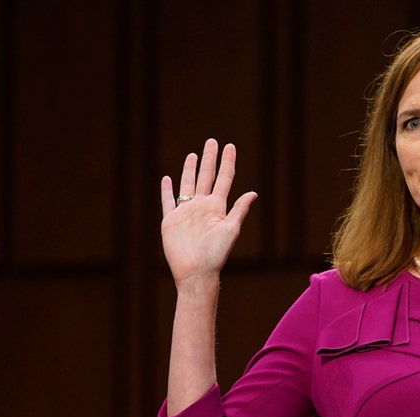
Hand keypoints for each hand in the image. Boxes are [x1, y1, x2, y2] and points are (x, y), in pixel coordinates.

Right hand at [159, 139, 257, 289]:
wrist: (196, 272)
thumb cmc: (215, 255)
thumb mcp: (230, 230)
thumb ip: (239, 211)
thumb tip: (253, 193)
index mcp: (217, 207)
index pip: (224, 179)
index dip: (227, 162)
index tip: (230, 146)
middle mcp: (202, 207)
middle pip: (206, 176)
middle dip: (210, 159)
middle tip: (212, 141)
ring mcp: (186, 213)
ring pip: (188, 184)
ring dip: (190, 169)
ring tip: (193, 154)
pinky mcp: (171, 221)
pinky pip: (168, 201)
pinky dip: (167, 190)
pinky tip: (167, 179)